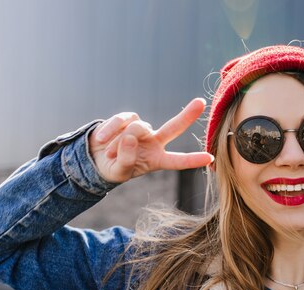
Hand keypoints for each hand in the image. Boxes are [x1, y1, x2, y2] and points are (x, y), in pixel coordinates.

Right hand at [87, 98, 213, 183]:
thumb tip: (131, 136)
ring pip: (137, 128)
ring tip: (108, 153)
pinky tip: (101, 139)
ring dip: (120, 142)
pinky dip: (110, 130)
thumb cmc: (112, 168)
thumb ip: (126, 159)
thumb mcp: (119, 171)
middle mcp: (154, 142)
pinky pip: (122, 120)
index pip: (177, 160)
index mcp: (157, 159)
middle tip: (201, 102)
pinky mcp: (127, 119)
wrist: (94, 158)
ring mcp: (142, 129)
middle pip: (173, 127)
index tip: (209, 158)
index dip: (192, 160)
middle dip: (187, 115)